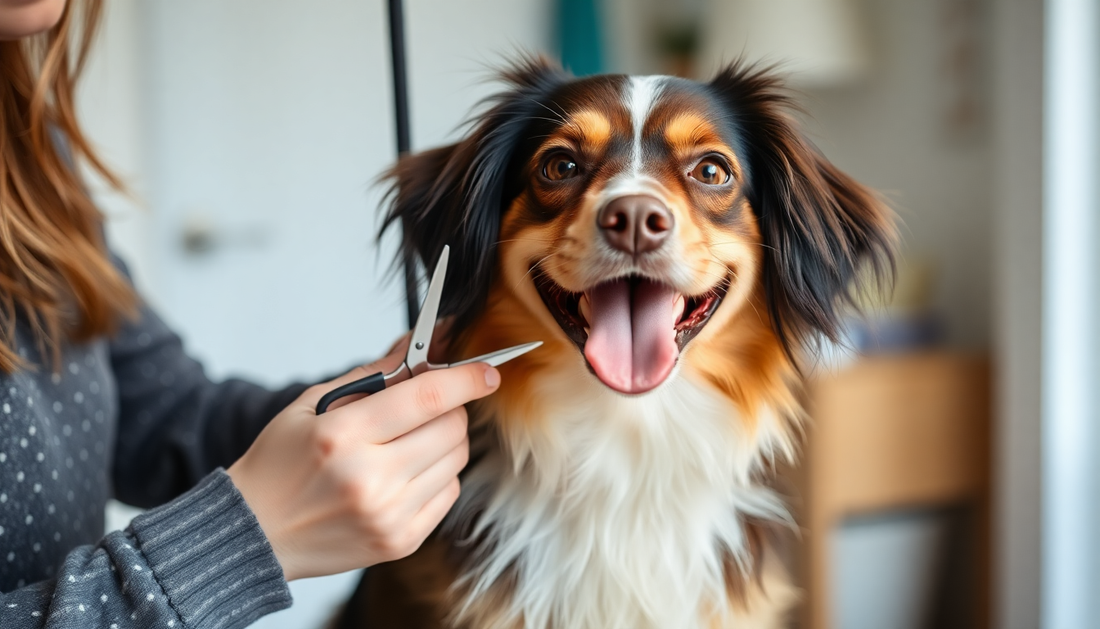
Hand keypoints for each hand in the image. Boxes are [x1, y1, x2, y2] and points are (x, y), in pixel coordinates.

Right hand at [227, 340, 500, 580]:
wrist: (254, 533)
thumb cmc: (280, 463)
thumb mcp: (314, 405)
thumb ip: (375, 374)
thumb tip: (422, 344)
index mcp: (343, 436)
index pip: (427, 398)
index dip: (465, 379)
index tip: (487, 371)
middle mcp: (370, 478)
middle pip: (451, 428)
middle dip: (451, 408)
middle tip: (430, 406)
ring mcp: (388, 514)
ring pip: (456, 460)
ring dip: (445, 441)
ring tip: (409, 441)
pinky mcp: (400, 541)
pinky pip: (448, 493)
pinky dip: (438, 475)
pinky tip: (405, 472)